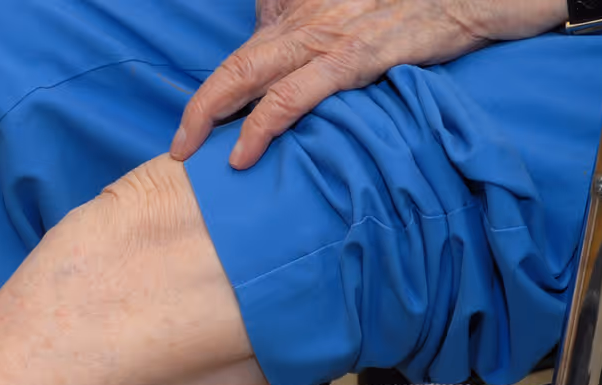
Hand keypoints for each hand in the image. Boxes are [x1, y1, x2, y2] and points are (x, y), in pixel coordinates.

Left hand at [171, 0, 566, 169]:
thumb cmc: (422, 6)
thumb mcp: (361, 19)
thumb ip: (320, 36)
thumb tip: (296, 79)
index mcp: (305, 12)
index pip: (247, 51)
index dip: (215, 92)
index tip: (194, 131)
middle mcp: (310, 19)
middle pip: (235, 63)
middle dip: (199, 107)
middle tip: (179, 147)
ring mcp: (332, 35)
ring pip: (250, 73)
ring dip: (212, 115)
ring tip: (192, 154)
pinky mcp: (361, 54)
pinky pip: (299, 91)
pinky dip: (264, 123)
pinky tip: (244, 153)